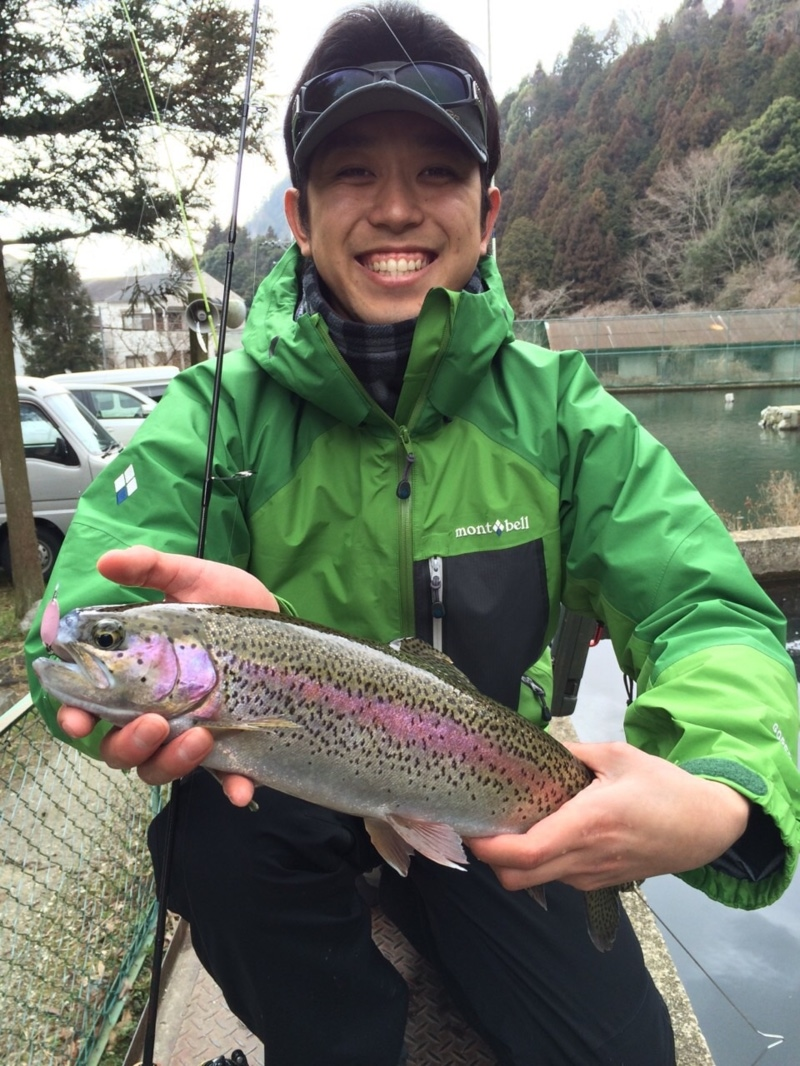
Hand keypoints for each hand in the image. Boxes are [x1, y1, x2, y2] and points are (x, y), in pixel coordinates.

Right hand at [56, 545, 278, 806]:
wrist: (284, 626)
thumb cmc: (230, 606)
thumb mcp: (194, 580)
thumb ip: (152, 569)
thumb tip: (107, 561)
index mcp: (135, 678)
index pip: (90, 705)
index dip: (74, 716)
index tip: (76, 720)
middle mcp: (156, 713)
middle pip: (118, 748)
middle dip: (127, 744)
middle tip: (153, 723)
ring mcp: (192, 735)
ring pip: (159, 769)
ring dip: (172, 762)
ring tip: (201, 737)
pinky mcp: (232, 750)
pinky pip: (225, 781)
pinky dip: (230, 787)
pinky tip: (239, 787)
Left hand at [466, 741, 750, 890]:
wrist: (708, 826)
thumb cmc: (665, 788)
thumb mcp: (619, 756)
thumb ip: (574, 753)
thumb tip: (539, 746)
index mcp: (587, 825)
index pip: (525, 853)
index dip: (489, 848)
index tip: (469, 828)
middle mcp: (585, 859)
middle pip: (519, 879)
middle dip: (492, 859)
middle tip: (482, 825)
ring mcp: (593, 877)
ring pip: (537, 881)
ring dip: (515, 861)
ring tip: (511, 824)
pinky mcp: (602, 883)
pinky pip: (558, 878)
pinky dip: (540, 863)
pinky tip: (544, 832)